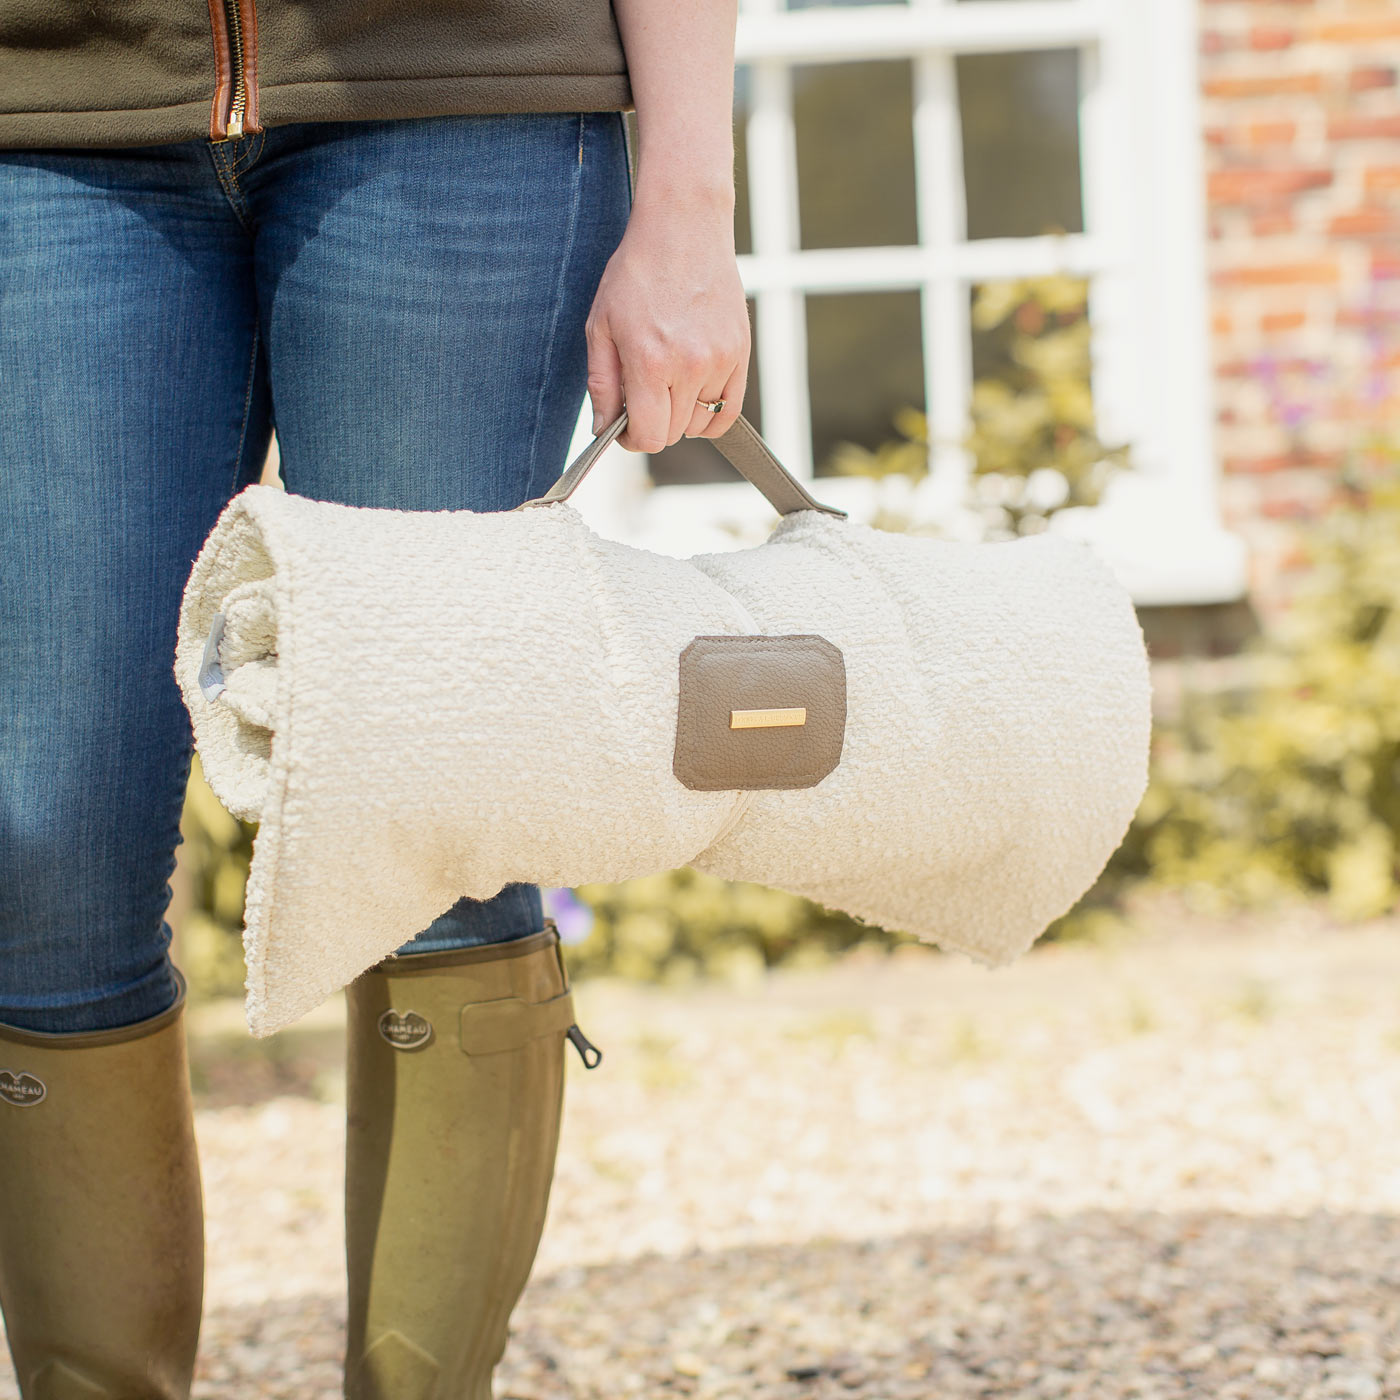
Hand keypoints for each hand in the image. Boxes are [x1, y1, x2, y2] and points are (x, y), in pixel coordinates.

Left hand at [584, 191, 749, 452]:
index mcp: (650, 362)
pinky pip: (728, 409)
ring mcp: (720, 360)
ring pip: (699, 424)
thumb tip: (604, 429)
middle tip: (640, 398)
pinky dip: (710, 414)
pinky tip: (693, 398)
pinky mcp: (740, 352)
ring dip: (680, 416)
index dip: (631, 440)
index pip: (649, 437)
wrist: (683, 227)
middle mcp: (689, 366)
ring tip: (666, 384)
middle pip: (673, 434)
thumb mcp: (600, 326)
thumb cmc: (636, 273)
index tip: (623, 427)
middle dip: (652, 425)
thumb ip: (602, 384)